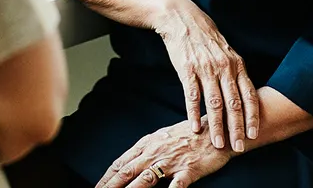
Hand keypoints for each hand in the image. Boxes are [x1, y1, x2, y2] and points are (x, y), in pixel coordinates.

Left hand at [95, 120, 232, 187]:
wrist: (215, 130)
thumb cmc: (188, 135)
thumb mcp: (162, 138)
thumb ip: (146, 150)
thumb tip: (129, 162)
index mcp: (148, 144)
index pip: (122, 161)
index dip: (108, 175)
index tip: (98, 185)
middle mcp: (156, 152)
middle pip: (128, 170)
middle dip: (111, 184)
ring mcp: (172, 161)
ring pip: (146, 178)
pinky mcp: (189, 169)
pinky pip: (177, 184)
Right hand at [154, 0, 258, 151]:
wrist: (181, 18)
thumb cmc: (205, 37)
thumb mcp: (226, 51)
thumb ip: (235, 71)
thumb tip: (244, 95)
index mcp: (236, 64)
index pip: (249, 95)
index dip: (252, 116)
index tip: (253, 135)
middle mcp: (223, 67)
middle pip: (233, 103)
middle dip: (237, 128)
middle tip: (238, 147)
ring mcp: (205, 68)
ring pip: (214, 103)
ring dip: (216, 126)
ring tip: (218, 143)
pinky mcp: (187, 69)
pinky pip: (192, 96)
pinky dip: (194, 113)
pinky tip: (195, 126)